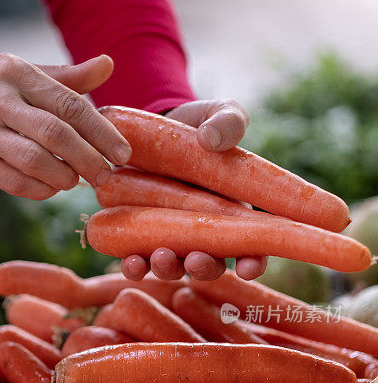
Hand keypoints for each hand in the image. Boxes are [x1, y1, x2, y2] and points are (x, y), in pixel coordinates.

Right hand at [0, 53, 131, 199]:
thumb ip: (63, 76)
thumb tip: (108, 65)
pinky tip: (50, 187)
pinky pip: (13, 182)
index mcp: (14, 72)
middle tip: (107, 174)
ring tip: (76, 181)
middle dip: (89, 159)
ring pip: (35, 161)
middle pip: (56, 135)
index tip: (123, 152)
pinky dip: (39, 190)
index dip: (101, 131)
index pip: (68, 103)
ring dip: (64, 177)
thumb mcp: (14, 70)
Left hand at [120, 99, 266, 281]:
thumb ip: (228, 121)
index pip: (253, 248)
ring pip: (173, 266)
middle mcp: (204, 232)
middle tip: (196, 260)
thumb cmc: (199, 124)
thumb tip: (211, 138)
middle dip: (204, 268)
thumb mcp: (219, 113)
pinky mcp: (138, 234)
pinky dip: (134, 266)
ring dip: (168, 269)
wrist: (152, 126)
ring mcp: (170, 237)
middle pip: (210, 265)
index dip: (253, 263)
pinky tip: (128, 261)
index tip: (248, 268)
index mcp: (235, 211)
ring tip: (160, 257)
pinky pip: (137, 259)